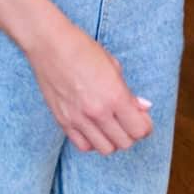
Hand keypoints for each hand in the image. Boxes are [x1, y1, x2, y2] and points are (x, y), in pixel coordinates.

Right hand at [25, 23, 152, 153]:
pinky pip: (83, 146)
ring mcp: (79, 119)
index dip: (144, 126)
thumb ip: (129, 92)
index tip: (142, 118)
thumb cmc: (81, 48)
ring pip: (106, 149)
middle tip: (128, 121)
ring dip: (112, 140)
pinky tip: (93, 128)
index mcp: (114, 95)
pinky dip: (92, 142)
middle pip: (125, 143)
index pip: (139, 129)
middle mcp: (97, 112)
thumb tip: (143, 107)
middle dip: (131, 133)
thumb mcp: (113, 65)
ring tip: (110, 126)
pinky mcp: (63, 121)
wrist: (49, 44)